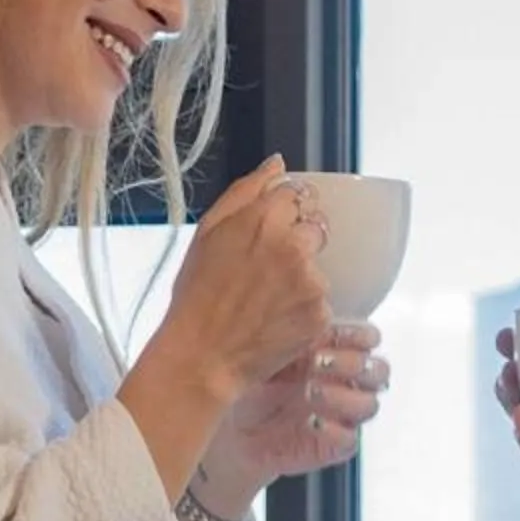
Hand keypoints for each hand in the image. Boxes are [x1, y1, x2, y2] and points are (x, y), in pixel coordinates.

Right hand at [153, 155, 333, 406]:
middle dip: (298, 241)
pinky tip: (276, 317)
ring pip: (319, 264)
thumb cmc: (198, 296)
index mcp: (262, 218)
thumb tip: (277, 164)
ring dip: (301, 276)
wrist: (203, 355)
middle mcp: (292, 245)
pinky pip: (321, 299)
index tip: (268, 233)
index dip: (283, 212)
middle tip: (267, 269)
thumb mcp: (208, 232)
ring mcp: (310, 280)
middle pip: (315, 225)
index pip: (296, 193)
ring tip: (267, 298)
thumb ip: (246, 191)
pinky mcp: (320, 312)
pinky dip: (304, 307)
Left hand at [195, 324, 390, 510]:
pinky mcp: (335, 446)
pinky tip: (309, 422)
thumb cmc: (250, 384)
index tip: (334, 334)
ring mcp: (343, 416)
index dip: (361, 335)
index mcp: (336, 352)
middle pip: (379, 371)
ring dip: (344, 396)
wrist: (231, 430)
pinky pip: (350, 440)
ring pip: (370, 405)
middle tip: (318, 362)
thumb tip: (304, 314)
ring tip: (309, 392)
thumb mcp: (266, 353)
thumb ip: (291, 336)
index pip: (369, 338)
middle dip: (353, 364)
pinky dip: (333, 430)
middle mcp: (345, 384)